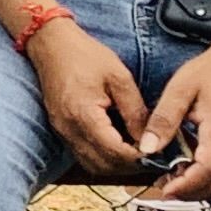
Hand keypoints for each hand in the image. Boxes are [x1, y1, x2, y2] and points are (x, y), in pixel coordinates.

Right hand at [26, 19, 151, 175]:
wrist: (52, 44)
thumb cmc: (85, 55)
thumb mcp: (119, 77)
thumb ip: (135, 111)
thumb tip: (149, 139)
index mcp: (84, 115)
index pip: (115, 152)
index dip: (138, 157)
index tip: (158, 153)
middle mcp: (69, 129)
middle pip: (103, 165)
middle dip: (129, 165)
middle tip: (151, 155)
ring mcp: (62, 132)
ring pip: (92, 165)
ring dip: (115, 165)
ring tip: (136, 151)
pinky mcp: (61, 130)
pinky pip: (83, 155)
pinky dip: (102, 157)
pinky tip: (117, 145)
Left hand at [136, 43, 210, 201]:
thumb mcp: (179, 89)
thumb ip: (163, 119)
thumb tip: (148, 148)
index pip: (208, 169)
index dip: (186, 185)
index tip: (165, 190)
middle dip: (191, 193)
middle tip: (165, 187)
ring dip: (199, 188)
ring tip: (174, 178)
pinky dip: (206, 179)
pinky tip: (187, 167)